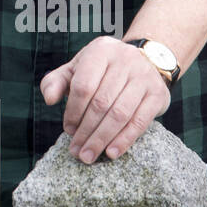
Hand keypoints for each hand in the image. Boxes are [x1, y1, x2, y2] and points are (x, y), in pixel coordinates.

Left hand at [40, 35, 169, 164]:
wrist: (146, 60)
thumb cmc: (102, 69)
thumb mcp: (77, 68)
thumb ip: (57, 81)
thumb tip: (48, 99)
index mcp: (101, 51)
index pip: (84, 85)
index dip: (74, 111)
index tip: (68, 129)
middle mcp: (125, 60)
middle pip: (102, 103)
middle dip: (86, 131)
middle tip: (77, 151)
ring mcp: (144, 77)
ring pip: (120, 114)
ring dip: (102, 138)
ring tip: (89, 155)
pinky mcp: (158, 94)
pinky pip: (140, 121)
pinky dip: (125, 139)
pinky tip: (112, 153)